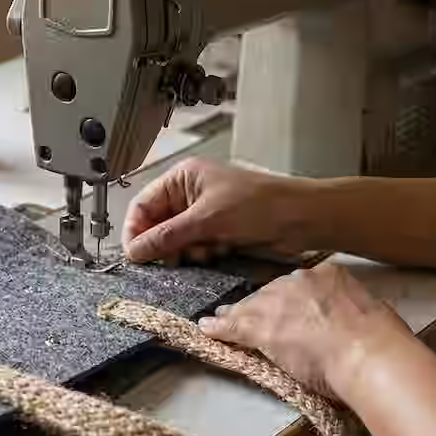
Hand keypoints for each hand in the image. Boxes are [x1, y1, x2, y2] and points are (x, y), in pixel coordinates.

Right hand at [123, 158, 314, 262]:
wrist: (302, 219)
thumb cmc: (258, 206)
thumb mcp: (206, 220)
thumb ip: (165, 237)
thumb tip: (132, 252)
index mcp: (182, 178)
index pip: (143, 206)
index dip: (136, 231)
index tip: (136, 256)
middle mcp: (189, 194)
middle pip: (157, 226)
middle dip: (166, 244)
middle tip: (176, 258)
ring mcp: (204, 214)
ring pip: (176, 241)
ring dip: (187, 252)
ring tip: (207, 251)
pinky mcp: (218, 232)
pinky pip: (194, 249)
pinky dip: (201, 255)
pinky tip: (219, 252)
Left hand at [199, 262, 414, 397]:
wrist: (367, 353)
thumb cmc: (379, 341)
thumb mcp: (371, 315)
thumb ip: (351, 314)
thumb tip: (351, 325)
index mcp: (330, 275)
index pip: (300, 285)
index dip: (290, 300)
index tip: (289, 310)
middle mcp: (299, 281)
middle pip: (271, 293)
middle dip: (263, 306)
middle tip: (254, 317)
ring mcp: (277, 301)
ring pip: (250, 307)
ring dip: (235, 316)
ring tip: (220, 320)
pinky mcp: (260, 326)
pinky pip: (233, 325)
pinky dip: (219, 328)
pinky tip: (207, 329)